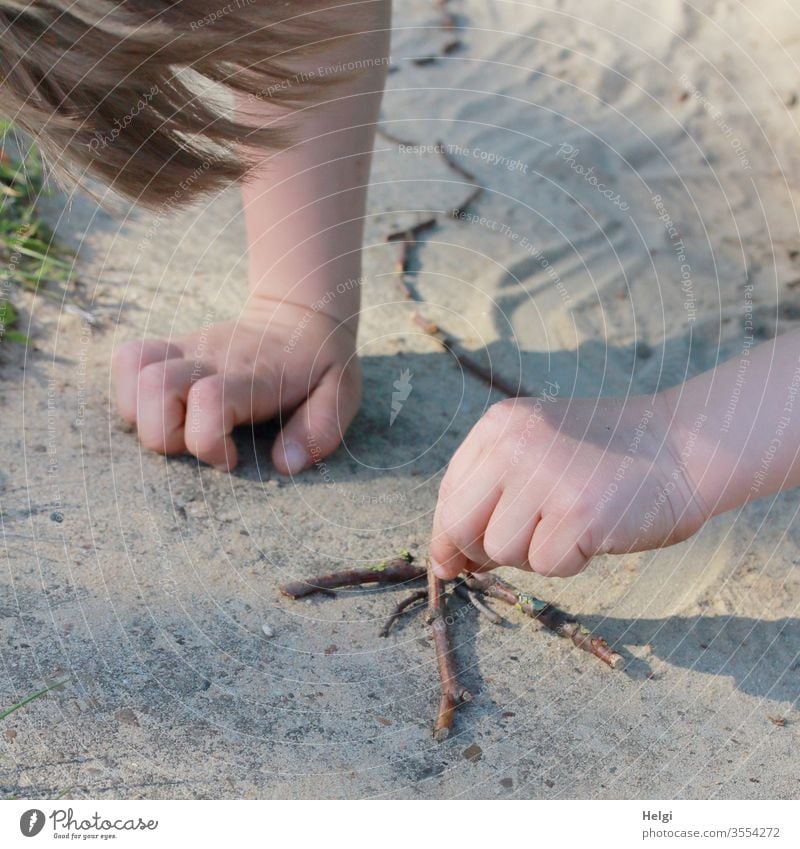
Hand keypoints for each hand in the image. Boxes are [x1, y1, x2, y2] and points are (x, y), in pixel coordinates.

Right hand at [112, 299, 360, 472]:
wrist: (299, 313)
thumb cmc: (320, 362)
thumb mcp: (342, 392)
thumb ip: (321, 428)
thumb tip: (284, 464)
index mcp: (253, 375)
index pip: (209, 400)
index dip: (208, 443)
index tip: (232, 459)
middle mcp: (212, 357)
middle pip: (154, 386)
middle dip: (165, 434)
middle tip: (199, 443)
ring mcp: (188, 348)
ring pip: (132, 369)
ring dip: (143, 414)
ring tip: (180, 427)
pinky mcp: (172, 346)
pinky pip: (126, 359)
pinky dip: (130, 393)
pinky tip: (164, 410)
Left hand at [430, 392, 708, 578]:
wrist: (681, 445)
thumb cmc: (605, 457)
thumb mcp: (536, 451)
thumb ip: (490, 493)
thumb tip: (446, 560)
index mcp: (498, 427)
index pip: (448, 495)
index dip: (448, 536)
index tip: (454, 561)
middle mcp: (512, 446)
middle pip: (459, 525)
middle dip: (479, 552)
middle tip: (516, 550)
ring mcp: (544, 477)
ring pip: (501, 551)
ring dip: (533, 554)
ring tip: (570, 526)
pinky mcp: (577, 513)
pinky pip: (546, 566)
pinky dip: (569, 563)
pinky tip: (593, 534)